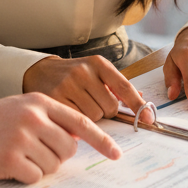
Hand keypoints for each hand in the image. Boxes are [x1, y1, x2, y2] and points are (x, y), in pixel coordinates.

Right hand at [0, 92, 121, 183]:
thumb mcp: (21, 108)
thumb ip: (49, 117)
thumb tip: (79, 136)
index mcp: (39, 102)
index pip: (81, 121)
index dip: (101, 140)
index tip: (116, 154)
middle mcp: (33, 117)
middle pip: (69, 148)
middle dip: (57, 155)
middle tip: (34, 151)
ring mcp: (22, 138)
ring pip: (53, 165)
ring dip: (39, 166)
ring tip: (17, 154)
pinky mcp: (10, 160)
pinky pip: (35, 177)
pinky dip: (25, 176)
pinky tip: (9, 164)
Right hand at [23, 55, 154, 123]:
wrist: (39, 72)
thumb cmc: (72, 75)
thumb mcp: (94, 72)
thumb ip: (116, 85)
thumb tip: (142, 98)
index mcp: (97, 63)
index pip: (124, 87)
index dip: (138, 105)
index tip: (149, 119)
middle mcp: (83, 71)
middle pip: (109, 107)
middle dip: (105, 111)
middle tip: (91, 104)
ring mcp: (67, 85)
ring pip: (94, 117)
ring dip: (90, 119)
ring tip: (78, 107)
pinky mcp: (53, 99)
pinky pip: (76, 122)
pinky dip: (76, 124)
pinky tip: (69, 114)